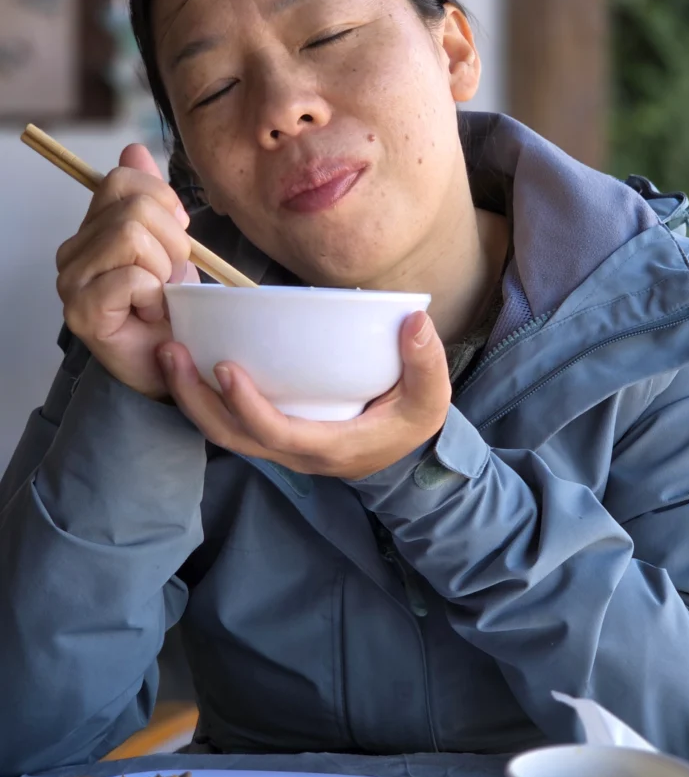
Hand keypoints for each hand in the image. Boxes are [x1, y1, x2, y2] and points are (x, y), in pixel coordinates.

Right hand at [56, 144, 198, 398]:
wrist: (172, 364)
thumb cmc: (172, 310)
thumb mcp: (171, 246)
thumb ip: (152, 199)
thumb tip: (134, 149)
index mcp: (93, 229)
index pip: (121, 181)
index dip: (162, 200)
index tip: (179, 234)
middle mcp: (73, 252)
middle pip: (133, 210)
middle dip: (172, 243)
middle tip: (172, 277)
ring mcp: (72, 282)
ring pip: (132, 238)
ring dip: (164, 270)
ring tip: (162, 296)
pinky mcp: (82, 312)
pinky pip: (133, 279)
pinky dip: (156, 296)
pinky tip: (153, 314)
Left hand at [158, 311, 451, 478]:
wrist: (401, 452)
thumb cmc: (410, 425)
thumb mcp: (430, 399)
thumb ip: (426, 363)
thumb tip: (414, 323)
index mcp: (329, 446)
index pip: (277, 434)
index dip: (246, 406)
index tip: (224, 367)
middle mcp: (294, 453)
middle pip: (231, 437)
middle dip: (195, 400)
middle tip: (171, 351)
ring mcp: (279, 446)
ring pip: (223, 432)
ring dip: (190, 397)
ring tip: (170, 352)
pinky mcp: (271, 433)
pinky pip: (229, 421)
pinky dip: (204, 396)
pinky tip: (190, 358)